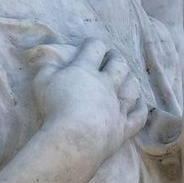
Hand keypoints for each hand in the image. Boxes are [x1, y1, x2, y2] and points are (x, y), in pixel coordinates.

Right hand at [28, 38, 148, 156]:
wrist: (74, 139)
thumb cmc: (55, 108)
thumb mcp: (42, 82)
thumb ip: (47, 67)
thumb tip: (50, 59)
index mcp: (86, 70)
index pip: (95, 48)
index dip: (93, 43)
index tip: (89, 44)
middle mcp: (106, 84)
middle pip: (119, 64)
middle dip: (116, 58)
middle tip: (111, 57)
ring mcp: (118, 106)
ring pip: (132, 87)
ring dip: (131, 79)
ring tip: (127, 77)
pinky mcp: (124, 126)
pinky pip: (139, 115)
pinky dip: (141, 107)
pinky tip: (139, 103)